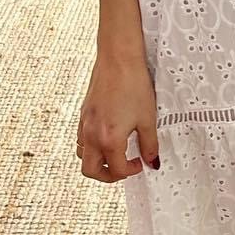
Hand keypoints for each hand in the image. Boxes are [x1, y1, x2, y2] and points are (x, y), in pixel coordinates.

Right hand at [76, 45, 159, 181]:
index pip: (117, 170)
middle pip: (91, 171)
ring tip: (117, 152)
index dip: (132, 171)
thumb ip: (149, 145)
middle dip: (108, 176)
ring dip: (98, 161)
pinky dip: (92, 146)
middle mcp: (91, 135)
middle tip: (125, 168)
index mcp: (108, 139)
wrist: (118, 59)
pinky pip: (81, 140)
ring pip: (82, 155)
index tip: (141, 163)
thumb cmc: (133, 85)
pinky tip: (108, 136)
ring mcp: (84, 124)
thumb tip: (152, 162)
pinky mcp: (83, 114)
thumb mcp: (147, 118)